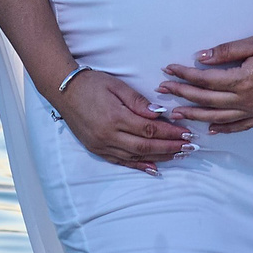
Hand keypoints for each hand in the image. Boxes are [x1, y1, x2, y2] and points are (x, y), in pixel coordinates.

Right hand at [55, 69, 189, 173]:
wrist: (63, 91)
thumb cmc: (92, 84)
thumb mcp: (117, 86)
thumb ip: (138, 101)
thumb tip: (159, 115)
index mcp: (115, 117)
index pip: (150, 129)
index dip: (170, 133)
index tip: (186, 133)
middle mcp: (109, 135)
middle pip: (146, 146)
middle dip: (170, 148)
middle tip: (189, 147)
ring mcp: (102, 145)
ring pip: (136, 156)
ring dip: (159, 157)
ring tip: (178, 156)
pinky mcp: (97, 150)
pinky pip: (121, 162)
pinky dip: (139, 166)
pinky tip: (153, 168)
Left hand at [159, 33, 252, 133]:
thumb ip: (226, 51)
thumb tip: (201, 57)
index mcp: (241, 80)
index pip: (204, 80)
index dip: (184, 75)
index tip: (168, 70)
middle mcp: (246, 100)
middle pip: (206, 100)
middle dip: (182, 95)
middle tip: (163, 91)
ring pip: (218, 117)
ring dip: (195, 115)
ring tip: (177, 114)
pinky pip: (240, 126)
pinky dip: (224, 128)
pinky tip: (212, 129)